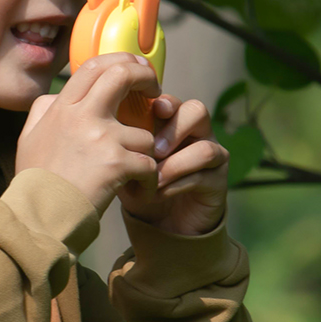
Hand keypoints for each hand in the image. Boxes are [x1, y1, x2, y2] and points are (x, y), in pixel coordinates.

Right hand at [16, 53, 160, 217]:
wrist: (37, 218)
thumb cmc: (35, 182)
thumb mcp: (29, 137)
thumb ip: (44, 111)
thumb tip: (57, 97)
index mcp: (61, 107)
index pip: (94, 65)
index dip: (120, 60)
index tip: (134, 68)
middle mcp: (81, 115)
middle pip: (123, 74)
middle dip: (146, 77)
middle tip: (156, 91)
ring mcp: (100, 138)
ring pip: (144, 132)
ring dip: (144, 154)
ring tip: (132, 174)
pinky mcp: (117, 163)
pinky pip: (149, 164)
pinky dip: (148, 180)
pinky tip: (135, 190)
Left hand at [117, 96, 228, 235]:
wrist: (158, 220)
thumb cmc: (139, 181)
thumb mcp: (124, 159)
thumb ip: (118, 140)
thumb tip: (102, 124)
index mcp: (170, 120)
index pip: (171, 101)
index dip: (162, 102)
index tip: (150, 112)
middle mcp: (196, 132)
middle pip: (197, 112)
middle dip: (174, 129)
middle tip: (154, 149)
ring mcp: (211, 155)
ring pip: (206, 148)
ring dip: (176, 163)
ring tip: (154, 176)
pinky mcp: (218, 181)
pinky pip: (204, 176)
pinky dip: (178, 184)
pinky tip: (159, 192)